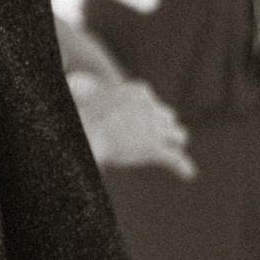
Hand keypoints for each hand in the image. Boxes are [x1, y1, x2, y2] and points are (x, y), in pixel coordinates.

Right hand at [69, 73, 195, 178]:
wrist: (84, 131)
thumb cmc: (79, 115)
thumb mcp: (87, 96)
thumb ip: (88, 91)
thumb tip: (71, 85)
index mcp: (139, 90)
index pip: (151, 101)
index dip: (147, 113)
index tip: (139, 122)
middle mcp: (152, 107)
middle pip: (168, 116)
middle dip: (163, 126)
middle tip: (158, 136)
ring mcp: (156, 128)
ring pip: (179, 134)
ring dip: (175, 142)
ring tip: (174, 150)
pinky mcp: (155, 148)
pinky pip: (175, 159)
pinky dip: (183, 166)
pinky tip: (188, 173)